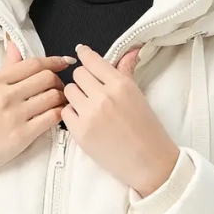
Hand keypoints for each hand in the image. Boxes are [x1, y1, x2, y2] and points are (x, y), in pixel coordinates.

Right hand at [0, 39, 74, 186]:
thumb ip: (4, 69)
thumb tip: (16, 47)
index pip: (33, 64)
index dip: (54, 61)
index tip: (64, 62)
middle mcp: (5, 95)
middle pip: (47, 78)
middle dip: (58, 81)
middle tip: (58, 87)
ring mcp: (15, 116)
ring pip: (53, 97)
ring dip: (61, 97)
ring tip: (59, 102)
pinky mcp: (23, 136)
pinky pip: (52, 118)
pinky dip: (60, 113)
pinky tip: (58, 114)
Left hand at [61, 44, 180, 196]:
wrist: (148, 162)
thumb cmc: (147, 130)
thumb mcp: (138, 96)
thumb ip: (126, 72)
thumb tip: (130, 51)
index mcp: (120, 84)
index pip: (92, 60)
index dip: (85, 55)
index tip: (82, 53)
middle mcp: (103, 96)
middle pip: (78, 74)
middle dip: (84, 80)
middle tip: (93, 90)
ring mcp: (89, 114)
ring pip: (69, 91)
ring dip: (76, 96)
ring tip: (90, 107)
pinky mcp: (79, 131)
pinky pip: (65, 112)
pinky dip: (73, 114)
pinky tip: (86, 120)